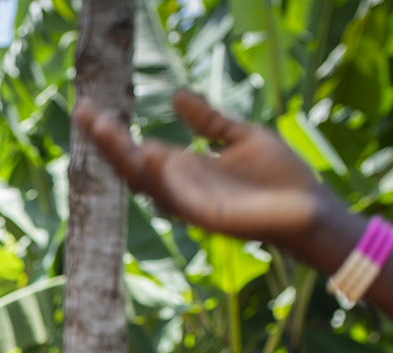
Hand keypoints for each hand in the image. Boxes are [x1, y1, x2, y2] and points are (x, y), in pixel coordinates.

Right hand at [74, 89, 326, 254]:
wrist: (308, 208)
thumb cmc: (280, 176)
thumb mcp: (241, 136)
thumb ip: (209, 121)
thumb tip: (176, 96)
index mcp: (186, 167)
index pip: (139, 149)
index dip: (114, 132)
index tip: (90, 109)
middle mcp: (181, 185)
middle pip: (132, 165)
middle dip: (107, 142)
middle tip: (84, 114)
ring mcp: (189, 202)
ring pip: (145, 181)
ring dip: (123, 155)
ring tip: (102, 128)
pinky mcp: (204, 216)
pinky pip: (174, 198)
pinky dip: (160, 177)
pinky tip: (148, 153)